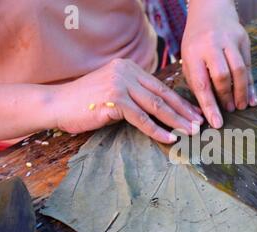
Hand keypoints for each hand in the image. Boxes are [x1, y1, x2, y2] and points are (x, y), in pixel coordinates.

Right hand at [51, 59, 202, 143]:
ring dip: (176, 121)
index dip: (180, 101)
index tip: (195, 113)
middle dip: (183, 111)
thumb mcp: (114, 90)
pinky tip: (170, 138)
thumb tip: (160, 108)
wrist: (57, 104)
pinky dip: (157, 130)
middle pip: (162, 95)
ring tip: (191, 132)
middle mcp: (127, 71)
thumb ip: (134, 93)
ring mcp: (120, 84)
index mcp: (129, 68)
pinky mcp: (114, 99)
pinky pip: (142, 118)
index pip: (160, 87)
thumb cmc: (86, 102)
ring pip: (156, 106)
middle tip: (200, 124)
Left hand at [181, 0, 256, 128]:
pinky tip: (252, 98)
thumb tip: (204, 112)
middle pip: (222, 76)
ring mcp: (229, 40)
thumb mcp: (188, 59)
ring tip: (241, 106)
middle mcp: (211, 45)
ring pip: (239, 70)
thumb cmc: (197, 42)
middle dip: (227, 97)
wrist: (211, 10)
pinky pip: (248, 66)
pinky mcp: (243, 39)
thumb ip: (196, 82)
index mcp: (193, 52)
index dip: (210, 105)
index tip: (217, 123)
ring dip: (241, 92)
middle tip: (230, 111)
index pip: (202, 83)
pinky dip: (251, 84)